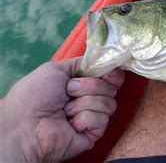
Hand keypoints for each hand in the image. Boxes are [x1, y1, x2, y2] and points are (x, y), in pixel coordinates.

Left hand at [0, 57, 123, 161]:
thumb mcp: (56, 68)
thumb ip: (82, 62)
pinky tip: (70, 123)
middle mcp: (90, 99)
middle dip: (91, 86)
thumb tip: (101, 60)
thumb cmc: (34, 95)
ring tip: (65, 110)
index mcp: (83, 83)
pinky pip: (102, 119)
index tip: (106, 72)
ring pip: (108, 102)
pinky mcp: (94, 133)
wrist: (25, 124)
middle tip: (70, 91)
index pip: (111, 76)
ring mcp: (93, 116)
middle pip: (112, 87)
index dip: (112, 73)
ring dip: (84, 103)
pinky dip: (84, 118)